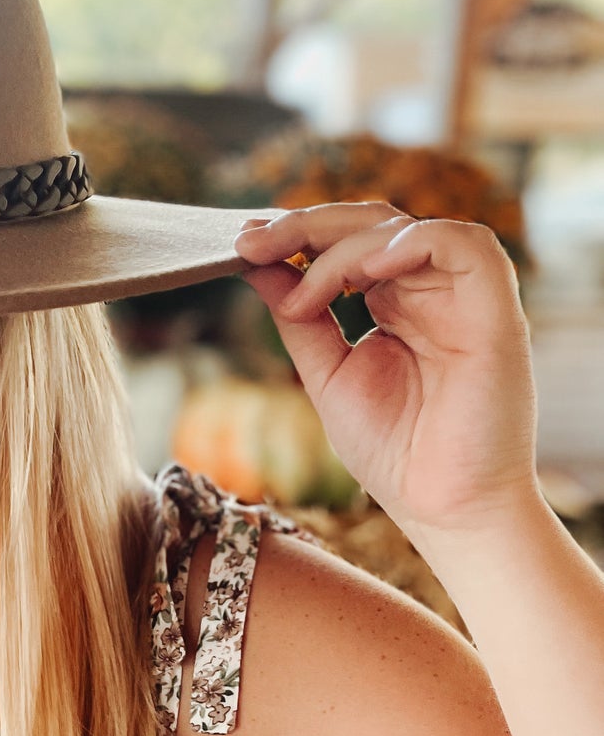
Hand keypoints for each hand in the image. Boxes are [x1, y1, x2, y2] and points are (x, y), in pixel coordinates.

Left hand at [233, 202, 538, 536]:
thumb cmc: (396, 454)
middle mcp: (431, 292)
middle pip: (372, 224)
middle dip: (306, 227)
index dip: (296, 236)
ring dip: (345, 242)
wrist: (445, 511)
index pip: (348, 244)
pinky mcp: (495, 311)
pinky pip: (464, 245)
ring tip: (303, 283)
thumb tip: (257, 267)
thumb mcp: (328, 375)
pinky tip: (364, 271)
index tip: (240, 245)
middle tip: (250, 243)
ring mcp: (463, 299)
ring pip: (406, 228)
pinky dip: (410, 244)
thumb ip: (300, 319)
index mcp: (396, 304)